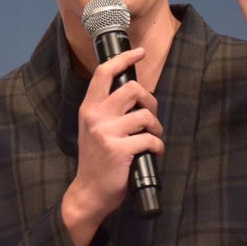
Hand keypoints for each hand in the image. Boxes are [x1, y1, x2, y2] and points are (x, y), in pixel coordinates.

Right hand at [62, 47, 163, 245]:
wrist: (89, 192)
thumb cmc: (96, 161)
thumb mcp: (94, 130)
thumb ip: (107, 112)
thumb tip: (135, 95)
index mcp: (89, 109)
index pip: (103, 73)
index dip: (123, 59)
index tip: (138, 52)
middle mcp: (95, 116)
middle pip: (132, 89)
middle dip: (150, 100)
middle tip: (151, 114)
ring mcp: (106, 132)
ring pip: (145, 115)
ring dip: (156, 127)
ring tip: (152, 138)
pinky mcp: (119, 149)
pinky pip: (150, 139)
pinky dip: (158, 146)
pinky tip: (153, 153)